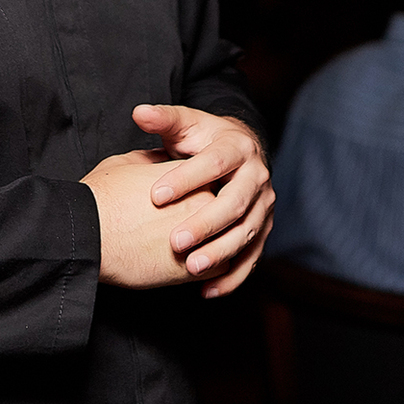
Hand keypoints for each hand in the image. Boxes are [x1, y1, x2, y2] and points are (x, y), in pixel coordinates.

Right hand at [80, 150, 217, 288]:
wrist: (88, 232)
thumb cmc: (102, 197)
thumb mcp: (127, 163)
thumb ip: (152, 161)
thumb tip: (158, 161)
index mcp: (189, 172)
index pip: (213, 179)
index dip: (206, 190)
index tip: (197, 199)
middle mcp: (203, 201)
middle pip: (227, 209)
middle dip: (218, 219)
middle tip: (204, 227)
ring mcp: (203, 235)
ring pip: (230, 241)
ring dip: (220, 247)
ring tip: (203, 252)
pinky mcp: (195, 267)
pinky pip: (221, 269)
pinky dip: (214, 272)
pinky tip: (197, 270)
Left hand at [130, 104, 274, 298]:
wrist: (241, 151)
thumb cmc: (205, 138)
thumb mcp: (187, 124)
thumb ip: (164, 119)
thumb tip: (139, 112)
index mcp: (238, 148)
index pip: (214, 164)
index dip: (185, 180)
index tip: (155, 196)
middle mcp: (258, 177)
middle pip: (235, 203)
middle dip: (205, 224)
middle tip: (174, 242)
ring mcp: (264, 205)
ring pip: (247, 233)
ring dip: (220, 253)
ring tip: (190, 268)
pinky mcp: (264, 229)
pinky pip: (252, 257)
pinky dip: (232, 277)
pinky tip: (207, 292)